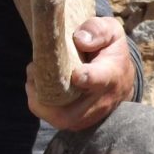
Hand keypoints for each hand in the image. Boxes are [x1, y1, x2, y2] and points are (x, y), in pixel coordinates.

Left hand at [25, 16, 134, 130]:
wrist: (120, 80)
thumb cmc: (110, 50)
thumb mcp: (111, 31)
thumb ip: (97, 31)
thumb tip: (80, 40)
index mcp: (110, 74)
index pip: (99, 78)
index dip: (87, 78)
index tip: (76, 74)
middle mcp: (100, 101)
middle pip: (69, 111)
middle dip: (45, 92)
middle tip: (34, 68)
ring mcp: (88, 116)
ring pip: (57, 117)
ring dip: (38, 97)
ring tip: (34, 73)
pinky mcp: (76, 123)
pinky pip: (52, 117)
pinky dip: (39, 102)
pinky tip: (38, 83)